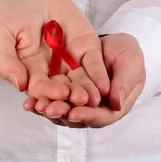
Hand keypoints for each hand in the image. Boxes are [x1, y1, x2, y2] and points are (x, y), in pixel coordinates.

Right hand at [0, 0, 109, 106]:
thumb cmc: (9, 16)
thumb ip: (5, 60)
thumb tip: (18, 84)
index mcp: (30, 73)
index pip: (40, 88)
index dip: (49, 92)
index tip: (58, 94)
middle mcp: (52, 71)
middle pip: (63, 88)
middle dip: (72, 95)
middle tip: (81, 100)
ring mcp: (70, 60)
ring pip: (80, 80)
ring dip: (88, 90)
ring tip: (94, 98)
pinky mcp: (85, 46)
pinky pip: (93, 62)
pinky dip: (99, 74)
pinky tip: (105, 84)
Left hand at [23, 33, 145, 127]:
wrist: (115, 44)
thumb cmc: (127, 55)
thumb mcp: (131, 64)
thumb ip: (125, 82)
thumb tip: (117, 103)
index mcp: (112, 107)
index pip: (99, 116)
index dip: (86, 115)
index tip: (74, 112)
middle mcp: (93, 109)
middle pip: (77, 116)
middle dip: (62, 113)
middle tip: (48, 109)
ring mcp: (78, 102)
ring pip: (62, 110)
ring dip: (49, 109)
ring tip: (35, 105)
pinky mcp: (66, 93)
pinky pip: (53, 98)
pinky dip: (42, 98)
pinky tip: (29, 100)